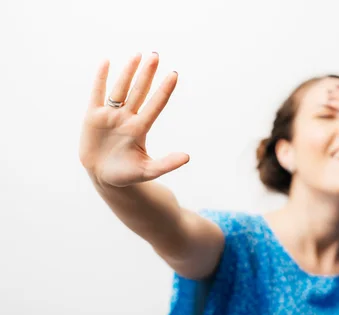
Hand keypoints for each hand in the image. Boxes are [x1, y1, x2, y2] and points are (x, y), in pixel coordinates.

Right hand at [79, 52, 187, 187]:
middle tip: (155, 55)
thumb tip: (187, 157)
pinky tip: (106, 62)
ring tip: (138, 55)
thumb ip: (166, 164)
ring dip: (128, 71)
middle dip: (147, 74)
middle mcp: (127, 118)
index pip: (155, 105)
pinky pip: (97, 93)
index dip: (164, 90)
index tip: (174, 74)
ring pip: (120, 89)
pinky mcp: (93, 116)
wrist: (104, 177)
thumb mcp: (148, 171)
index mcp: (140, 129)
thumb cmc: (127, 175)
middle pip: (139, 91)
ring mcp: (110, 116)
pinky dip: (101, 78)